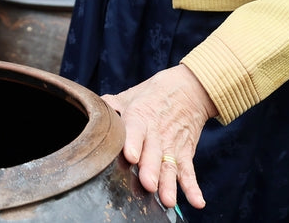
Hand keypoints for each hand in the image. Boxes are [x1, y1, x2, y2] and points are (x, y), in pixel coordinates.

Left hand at [101, 64, 217, 211]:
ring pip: (170, 167)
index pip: (136, 130)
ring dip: (169, 184)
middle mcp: (157, 133)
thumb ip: (112, 105)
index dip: (133, 143)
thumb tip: (92, 109)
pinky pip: (189, 172)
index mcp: (140, 117)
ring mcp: (172, 145)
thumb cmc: (153, 94)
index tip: (131, 156)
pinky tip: (197, 202)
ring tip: (168, 201)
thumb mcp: (132, 95)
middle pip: (153, 153)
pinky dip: (193, 188)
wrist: (189, 88)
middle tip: (148, 184)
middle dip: (151, 170)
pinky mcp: (185, 153)